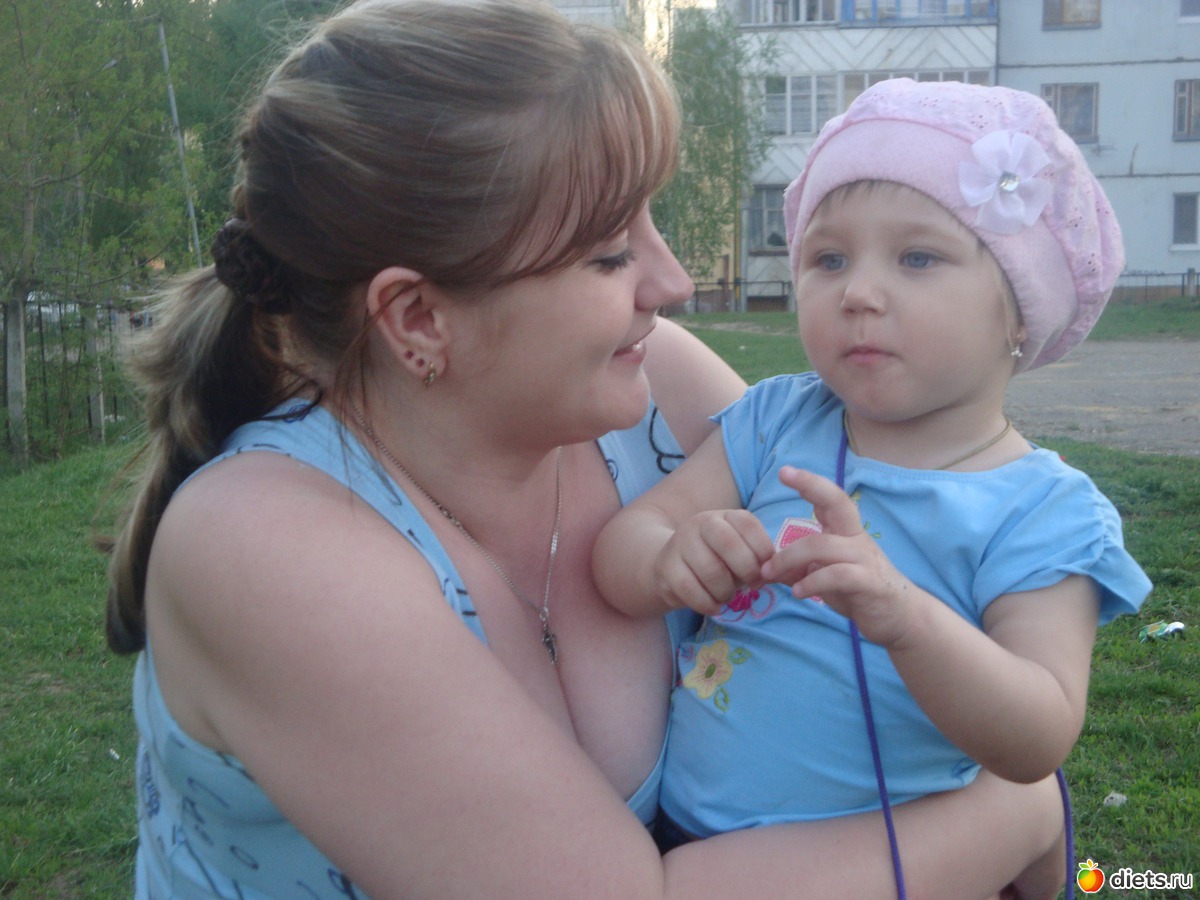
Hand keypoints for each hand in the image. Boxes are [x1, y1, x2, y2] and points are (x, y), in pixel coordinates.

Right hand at [653, 509, 775, 615]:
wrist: (669, 564)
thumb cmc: (717, 560)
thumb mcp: (741, 552)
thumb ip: (766, 562)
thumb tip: (795, 577)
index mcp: (725, 516)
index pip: (749, 526)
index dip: (762, 552)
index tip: (763, 573)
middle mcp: (700, 523)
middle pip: (729, 544)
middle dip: (745, 572)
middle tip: (748, 587)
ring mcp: (680, 543)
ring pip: (710, 571)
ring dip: (726, 592)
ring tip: (727, 597)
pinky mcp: (665, 567)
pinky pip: (690, 590)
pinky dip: (708, 604)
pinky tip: (713, 606)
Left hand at [761, 466, 925, 646]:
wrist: (900, 618)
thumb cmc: (859, 591)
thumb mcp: (825, 576)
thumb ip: (800, 568)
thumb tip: (766, 567)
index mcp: (846, 532)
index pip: (831, 499)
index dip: (810, 482)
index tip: (785, 471)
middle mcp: (856, 539)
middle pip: (838, 502)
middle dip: (811, 485)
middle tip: (781, 476)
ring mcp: (864, 559)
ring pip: (823, 546)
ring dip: (790, 558)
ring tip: (769, 573)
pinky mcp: (869, 583)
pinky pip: (837, 575)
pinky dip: (812, 582)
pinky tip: (798, 592)